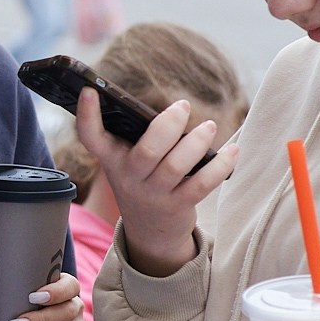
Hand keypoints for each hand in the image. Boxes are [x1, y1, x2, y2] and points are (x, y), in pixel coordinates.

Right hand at [75, 92, 238, 276]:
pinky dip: (220, 165)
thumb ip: (139, 137)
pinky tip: (232, 151)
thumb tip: (176, 110)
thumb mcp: (128, 161)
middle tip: (184, 106)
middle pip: (148, 151)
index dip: (87, 115)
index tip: (89, 90)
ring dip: (197, 142)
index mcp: (112, 159)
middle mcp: (129, 177)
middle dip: (168, 124)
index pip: (91, 137)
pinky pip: (202, 185)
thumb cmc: (142, 180)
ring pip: (177, 166)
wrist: (149, 231)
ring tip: (210, 127)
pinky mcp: (178, 206)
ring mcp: (153, 194)